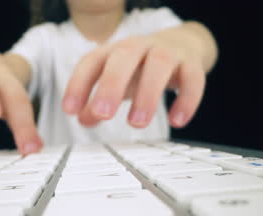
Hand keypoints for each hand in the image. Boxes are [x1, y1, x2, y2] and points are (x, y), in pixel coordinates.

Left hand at [63, 23, 210, 128]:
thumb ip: (98, 102)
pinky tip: (177, 120)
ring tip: (137, 123)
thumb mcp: (117, 82)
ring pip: (158, 65)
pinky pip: (192, 78)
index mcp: (114, 52)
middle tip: (103, 114)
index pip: (91, 62)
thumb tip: (83, 119)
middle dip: (111, 85)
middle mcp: (138, 47)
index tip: (70, 110)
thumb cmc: (142, 66)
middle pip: (123, 58)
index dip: (78, 85)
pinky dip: (186, 99)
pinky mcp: (191, 63)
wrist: (182, 44)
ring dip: (147, 95)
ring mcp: (166, 52)